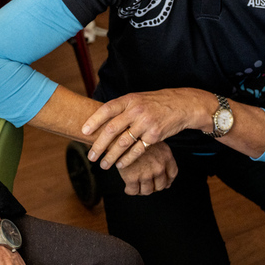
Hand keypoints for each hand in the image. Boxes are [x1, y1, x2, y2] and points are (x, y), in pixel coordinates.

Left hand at [81, 88, 207, 169]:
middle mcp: (136, 111)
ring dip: (111, 156)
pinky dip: (127, 160)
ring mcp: (146, 123)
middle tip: (91, 156)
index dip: (94, 120)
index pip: (107, 109)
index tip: (83, 132)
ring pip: (123, 143)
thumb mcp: (137, 99)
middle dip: (99, 145)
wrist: (181, 105)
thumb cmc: (155, 103)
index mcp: (129, 99)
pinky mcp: (155, 136)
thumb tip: (99, 119)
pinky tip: (120, 165)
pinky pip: (137, 151)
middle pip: (112, 129)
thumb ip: (121, 108)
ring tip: (103, 165)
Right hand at [117, 141, 177, 194]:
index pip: (172, 174)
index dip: (167, 180)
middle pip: (160, 185)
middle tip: (148, 184)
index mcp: (166, 156)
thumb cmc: (135, 135)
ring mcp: (146, 174)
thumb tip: (163, 169)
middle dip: (154, 187)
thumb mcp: (153, 140)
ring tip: (137, 186)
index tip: (163, 182)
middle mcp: (159, 167)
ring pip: (147, 191)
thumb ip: (159, 153)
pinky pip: (133, 191)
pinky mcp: (131, 177)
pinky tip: (128, 187)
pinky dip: (130, 190)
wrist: (120, 135)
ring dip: (142, 190)